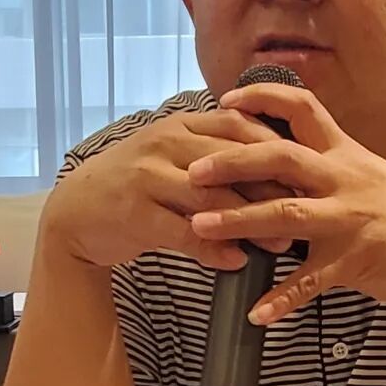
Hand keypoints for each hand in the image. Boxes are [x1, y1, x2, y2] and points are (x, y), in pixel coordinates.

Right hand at [43, 110, 293, 271]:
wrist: (76, 211)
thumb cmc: (138, 184)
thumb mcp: (175, 156)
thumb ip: (217, 153)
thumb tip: (278, 166)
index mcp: (181, 123)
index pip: (240, 126)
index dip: (278, 149)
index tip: (309, 174)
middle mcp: (165, 142)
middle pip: (231, 160)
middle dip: (273, 187)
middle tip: (307, 212)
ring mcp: (147, 176)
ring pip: (210, 196)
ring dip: (250, 222)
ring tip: (280, 244)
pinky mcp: (134, 213)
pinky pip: (183, 232)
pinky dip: (213, 249)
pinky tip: (237, 261)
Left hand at [186, 82, 385, 325]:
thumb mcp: (367, 175)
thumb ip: (326, 164)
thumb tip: (280, 153)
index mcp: (344, 154)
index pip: (303, 108)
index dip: (262, 99)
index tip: (225, 103)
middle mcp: (344, 179)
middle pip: (282, 157)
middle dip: (233, 162)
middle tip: (192, 171)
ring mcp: (349, 220)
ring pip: (287, 215)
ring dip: (240, 220)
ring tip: (200, 227)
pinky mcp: (354, 261)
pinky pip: (311, 282)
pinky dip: (283, 298)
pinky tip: (256, 313)